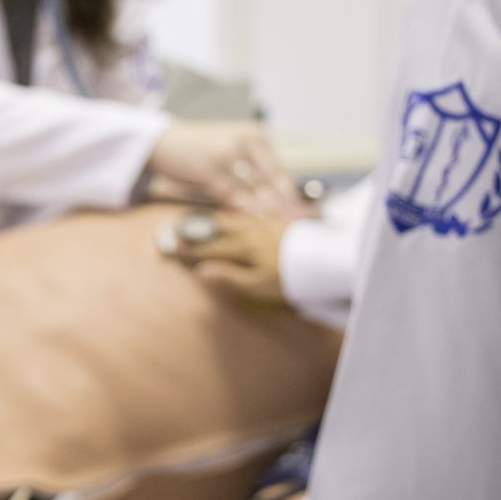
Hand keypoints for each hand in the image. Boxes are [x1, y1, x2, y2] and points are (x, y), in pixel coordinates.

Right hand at [146, 120, 312, 219]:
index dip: (291, 194)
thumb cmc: (201, 148)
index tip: (304, 213)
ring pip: (253, 190)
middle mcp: (244, 143)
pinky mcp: (209, 170)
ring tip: (282, 230)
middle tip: (299, 226)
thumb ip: (253, 166)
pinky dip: (244, 211)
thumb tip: (277, 193)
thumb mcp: (232, 147)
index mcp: (255, 136)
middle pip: (270, 182)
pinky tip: (254, 223)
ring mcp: (227, 156)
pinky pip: (232, 196)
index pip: (278, 171)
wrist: (164, 141)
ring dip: (268, 212)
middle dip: (285, 207)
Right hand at [170, 213, 288, 304]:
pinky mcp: (280, 222)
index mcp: (244, 246)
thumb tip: (201, 271)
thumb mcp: (257, 284)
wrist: (325, 262)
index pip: (212, 247)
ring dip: (218, 220)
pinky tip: (239, 218)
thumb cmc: (290, 278)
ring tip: (205, 220)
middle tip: (184, 228)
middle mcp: (252, 230)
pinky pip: (252, 215)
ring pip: (236, 219)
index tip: (175, 246)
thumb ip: (228, 276)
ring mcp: (267, 223)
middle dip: (201, 229)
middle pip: (220, 227)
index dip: (193, 248)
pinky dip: (239, 216)